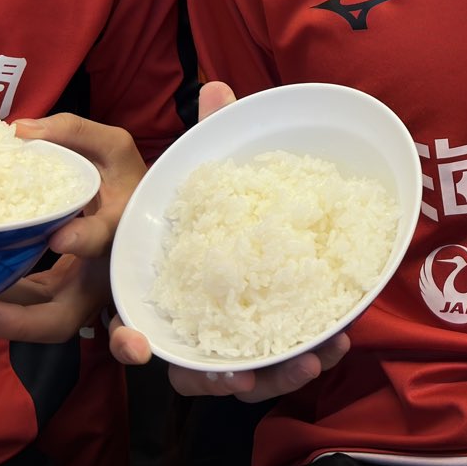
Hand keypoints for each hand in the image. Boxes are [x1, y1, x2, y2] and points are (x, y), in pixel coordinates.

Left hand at [0, 112, 147, 343]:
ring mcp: (84, 294)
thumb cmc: (126, 180)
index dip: (86, 240)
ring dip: (6, 321)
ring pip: (47, 324)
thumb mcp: (112, 148)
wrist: (142, 214)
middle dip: (24, 323)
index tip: (59, 237)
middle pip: (67, 317)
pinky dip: (7, 308)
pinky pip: (35, 312)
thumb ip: (73, 132)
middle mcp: (103, 273)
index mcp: (119, 228)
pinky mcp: (66, 297)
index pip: (107, 238)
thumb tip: (19, 131)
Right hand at [107, 81, 349, 400]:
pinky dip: (304, 361)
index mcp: (164, 284)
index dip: (129, 341)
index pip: (130, 327)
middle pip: (188, 370)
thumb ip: (214, 133)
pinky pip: (280, 365)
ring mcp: (228, 341)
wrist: (255, 220)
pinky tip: (337, 342)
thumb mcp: (218, 169)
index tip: (138, 346)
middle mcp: (189, 322)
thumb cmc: (220, 202)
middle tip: (243, 377)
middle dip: (213, 379)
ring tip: (313, 360)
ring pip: (240, 378)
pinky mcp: (267, 345)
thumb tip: (218, 86)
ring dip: (273, 378)